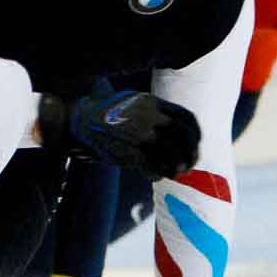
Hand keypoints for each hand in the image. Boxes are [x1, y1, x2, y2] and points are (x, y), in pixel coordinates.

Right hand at [39, 87, 199, 179]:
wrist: (81, 120)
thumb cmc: (110, 112)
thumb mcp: (134, 101)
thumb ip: (156, 111)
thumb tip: (178, 129)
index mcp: (152, 103)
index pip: (186, 118)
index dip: (195, 135)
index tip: (195, 145)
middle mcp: (148, 117)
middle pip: (182, 136)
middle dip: (190, 153)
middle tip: (190, 164)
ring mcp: (138, 135)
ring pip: (170, 153)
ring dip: (177, 166)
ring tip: (176, 172)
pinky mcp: (128, 152)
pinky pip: (152, 166)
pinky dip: (158, 173)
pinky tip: (157, 176)